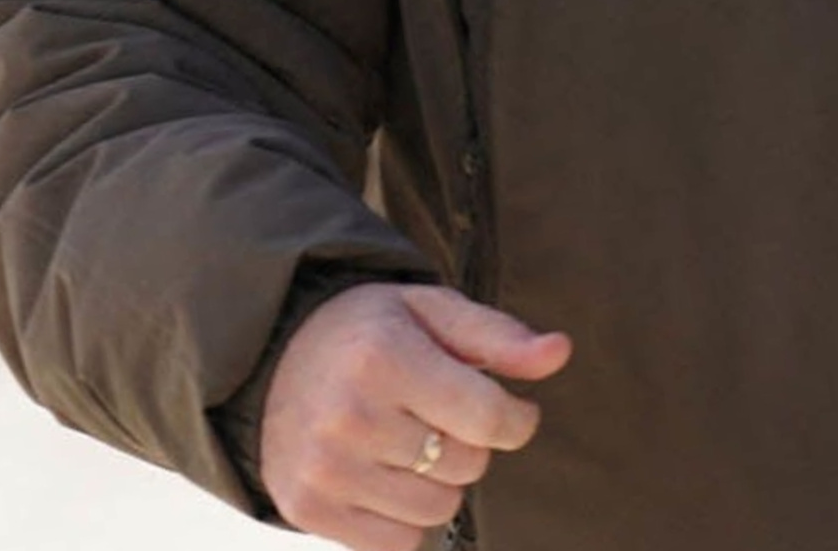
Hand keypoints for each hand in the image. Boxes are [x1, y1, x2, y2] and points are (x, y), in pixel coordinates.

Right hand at [260, 282, 572, 550]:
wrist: (277, 359)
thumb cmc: (373, 331)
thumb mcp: (434, 311)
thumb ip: (500, 336)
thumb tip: (560, 353)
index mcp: (385, 359)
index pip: (487, 417)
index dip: (519, 421)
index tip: (516, 414)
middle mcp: (350, 418)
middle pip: (466, 465)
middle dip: (473, 444)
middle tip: (445, 418)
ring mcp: (324, 471)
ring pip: (436, 509)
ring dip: (442, 483)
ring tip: (417, 445)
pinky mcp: (306, 511)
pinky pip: (396, 544)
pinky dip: (408, 518)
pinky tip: (391, 477)